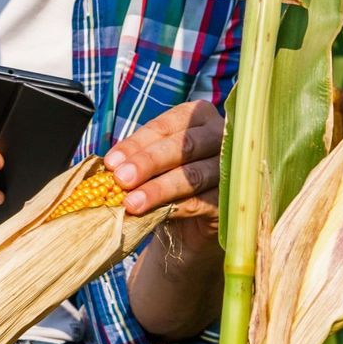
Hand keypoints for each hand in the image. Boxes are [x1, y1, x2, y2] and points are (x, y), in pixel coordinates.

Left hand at [104, 100, 222, 262]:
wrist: (191, 227)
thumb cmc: (169, 183)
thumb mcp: (152, 166)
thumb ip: (136, 161)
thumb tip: (111, 167)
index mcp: (197, 116)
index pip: (164, 127)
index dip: (136, 145)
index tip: (111, 163)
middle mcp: (219, 136)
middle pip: (183, 146)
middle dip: (147, 163)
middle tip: (121, 180)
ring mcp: (230, 168)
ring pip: (192, 176)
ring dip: (158, 189)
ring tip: (131, 203)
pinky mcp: (231, 200)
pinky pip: (202, 202)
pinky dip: (175, 208)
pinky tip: (155, 215)